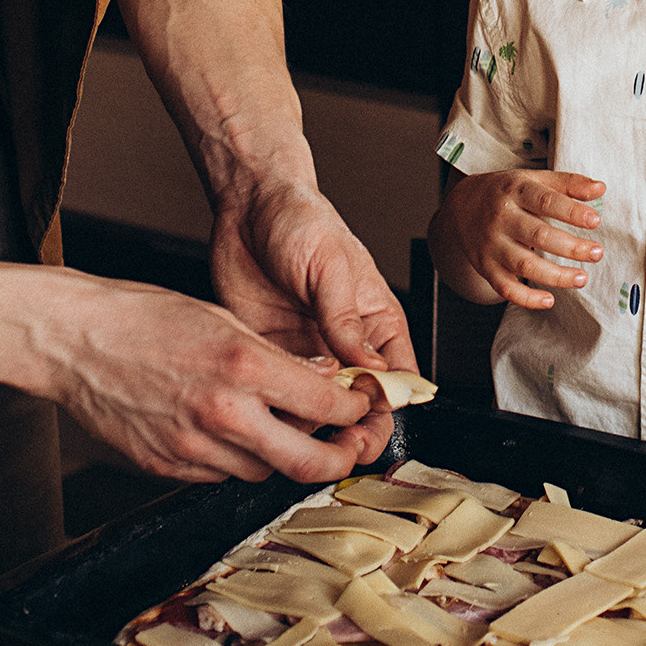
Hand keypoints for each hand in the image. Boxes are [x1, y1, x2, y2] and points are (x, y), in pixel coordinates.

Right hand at [46, 276, 374, 483]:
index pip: (325, 405)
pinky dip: (237, 458)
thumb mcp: (222, 319)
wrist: (72, 340)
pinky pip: (220, 475)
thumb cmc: (140, 316)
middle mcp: (223, 413)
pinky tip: (231, 432)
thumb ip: (274, 356)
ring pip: (265, 471)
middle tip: (347, 447)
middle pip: (308, 462)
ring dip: (283, 454)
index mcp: (243, 366)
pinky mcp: (167, 465)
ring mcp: (193, 446)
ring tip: (281, 427)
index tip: (358, 406)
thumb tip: (318, 377)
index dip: (353, 410)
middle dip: (339, 458)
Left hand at [208, 179, 415, 465]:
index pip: (398, 380)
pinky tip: (268, 405)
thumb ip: (346, 320)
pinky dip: (277, 406)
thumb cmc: (301, 220)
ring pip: (321, 408)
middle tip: (336, 441)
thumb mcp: (331, 268)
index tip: (367, 421)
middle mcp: (346, 344)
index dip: (387, 407)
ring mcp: (310, 353)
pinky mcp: (273, 355)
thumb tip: (372, 369)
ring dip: (312, 420)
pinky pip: (281, 394)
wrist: (248, 205)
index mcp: (377, 323)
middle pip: (363, 405)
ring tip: (296, 421)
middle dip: (353, 428)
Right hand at [431, 169, 604, 309]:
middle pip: (538, 235)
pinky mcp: (486, 266)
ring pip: (524, 265)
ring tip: (582, 278)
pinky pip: (505, 287)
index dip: (571, 211)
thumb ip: (568, 184)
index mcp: (516, 191)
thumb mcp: (534, 179)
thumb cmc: (508, 192)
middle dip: (570, 247)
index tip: (595, 221)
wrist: (461, 205)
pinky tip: (549, 301)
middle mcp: (501, 218)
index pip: (545, 201)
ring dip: (555, 276)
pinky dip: (526, 298)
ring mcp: (492, 244)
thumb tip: (600, 189)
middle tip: (597, 253)